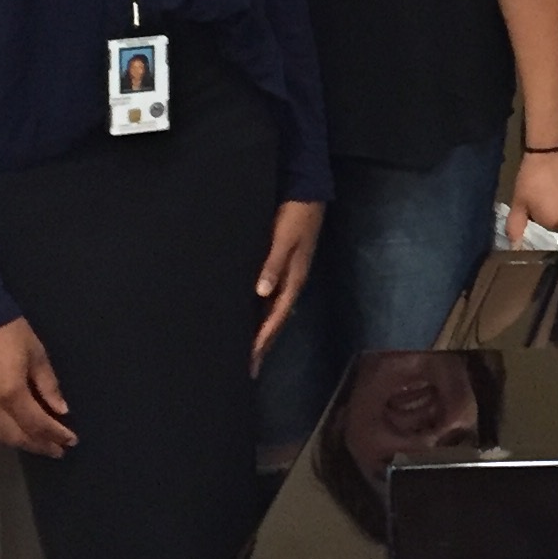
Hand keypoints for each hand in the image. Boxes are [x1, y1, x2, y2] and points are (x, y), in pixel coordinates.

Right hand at [0, 318, 75, 455]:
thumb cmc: (10, 332)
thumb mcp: (37, 355)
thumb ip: (49, 386)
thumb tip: (61, 411)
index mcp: (11, 393)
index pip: (37, 424)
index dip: (55, 435)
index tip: (71, 441)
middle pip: (17, 436)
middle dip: (39, 445)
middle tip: (57, 450)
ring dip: (21, 443)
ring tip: (40, 445)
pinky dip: (3, 434)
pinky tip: (16, 433)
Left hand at [250, 199, 324, 371]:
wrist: (308, 191)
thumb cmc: (295, 214)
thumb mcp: (284, 239)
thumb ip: (272, 264)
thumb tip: (262, 293)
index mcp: (293, 279)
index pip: (275, 318)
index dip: (262, 340)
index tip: (250, 360)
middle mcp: (292, 282)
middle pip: (276, 320)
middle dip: (264, 344)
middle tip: (249, 367)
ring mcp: (290, 275)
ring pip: (274, 311)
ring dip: (263, 331)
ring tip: (251, 350)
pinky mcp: (285, 266)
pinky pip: (273, 298)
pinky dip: (264, 313)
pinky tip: (256, 317)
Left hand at [508, 145, 557, 241]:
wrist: (550, 151)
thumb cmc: (531, 177)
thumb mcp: (518, 202)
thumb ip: (516, 227)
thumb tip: (515, 247)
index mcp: (553, 223)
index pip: (544, 232)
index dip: (536, 220)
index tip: (531, 208)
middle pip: (557, 224)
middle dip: (549, 215)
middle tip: (540, 198)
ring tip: (551, 191)